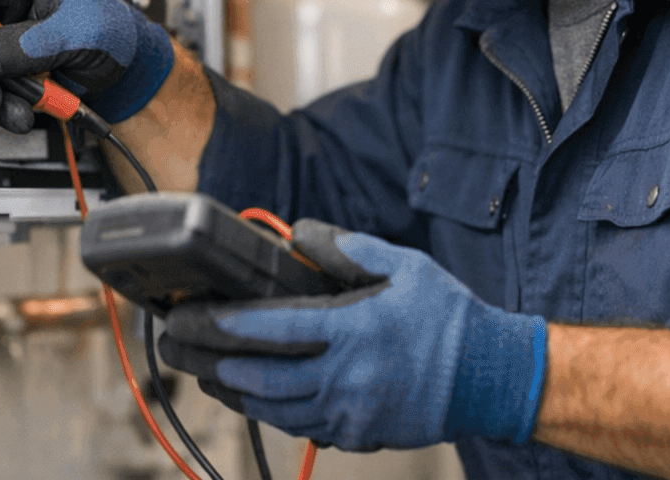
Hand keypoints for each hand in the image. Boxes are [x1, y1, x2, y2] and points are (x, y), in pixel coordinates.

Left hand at [159, 220, 546, 450]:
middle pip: (257, 378)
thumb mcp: (403, 264)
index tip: (191, 316)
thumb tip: (302, 234)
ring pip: (272, 410)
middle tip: (179, 348)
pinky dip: (272, 412)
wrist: (490, 375)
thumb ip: (347, 248)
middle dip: (210, 364)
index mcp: (352, 331)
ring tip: (205, 373)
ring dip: (234, 392)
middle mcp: (344, 377)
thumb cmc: (448, 316)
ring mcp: (349, 413)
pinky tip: (256, 397)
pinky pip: (301, 426)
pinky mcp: (357, 435)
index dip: (223, 324)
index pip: (270, 329)